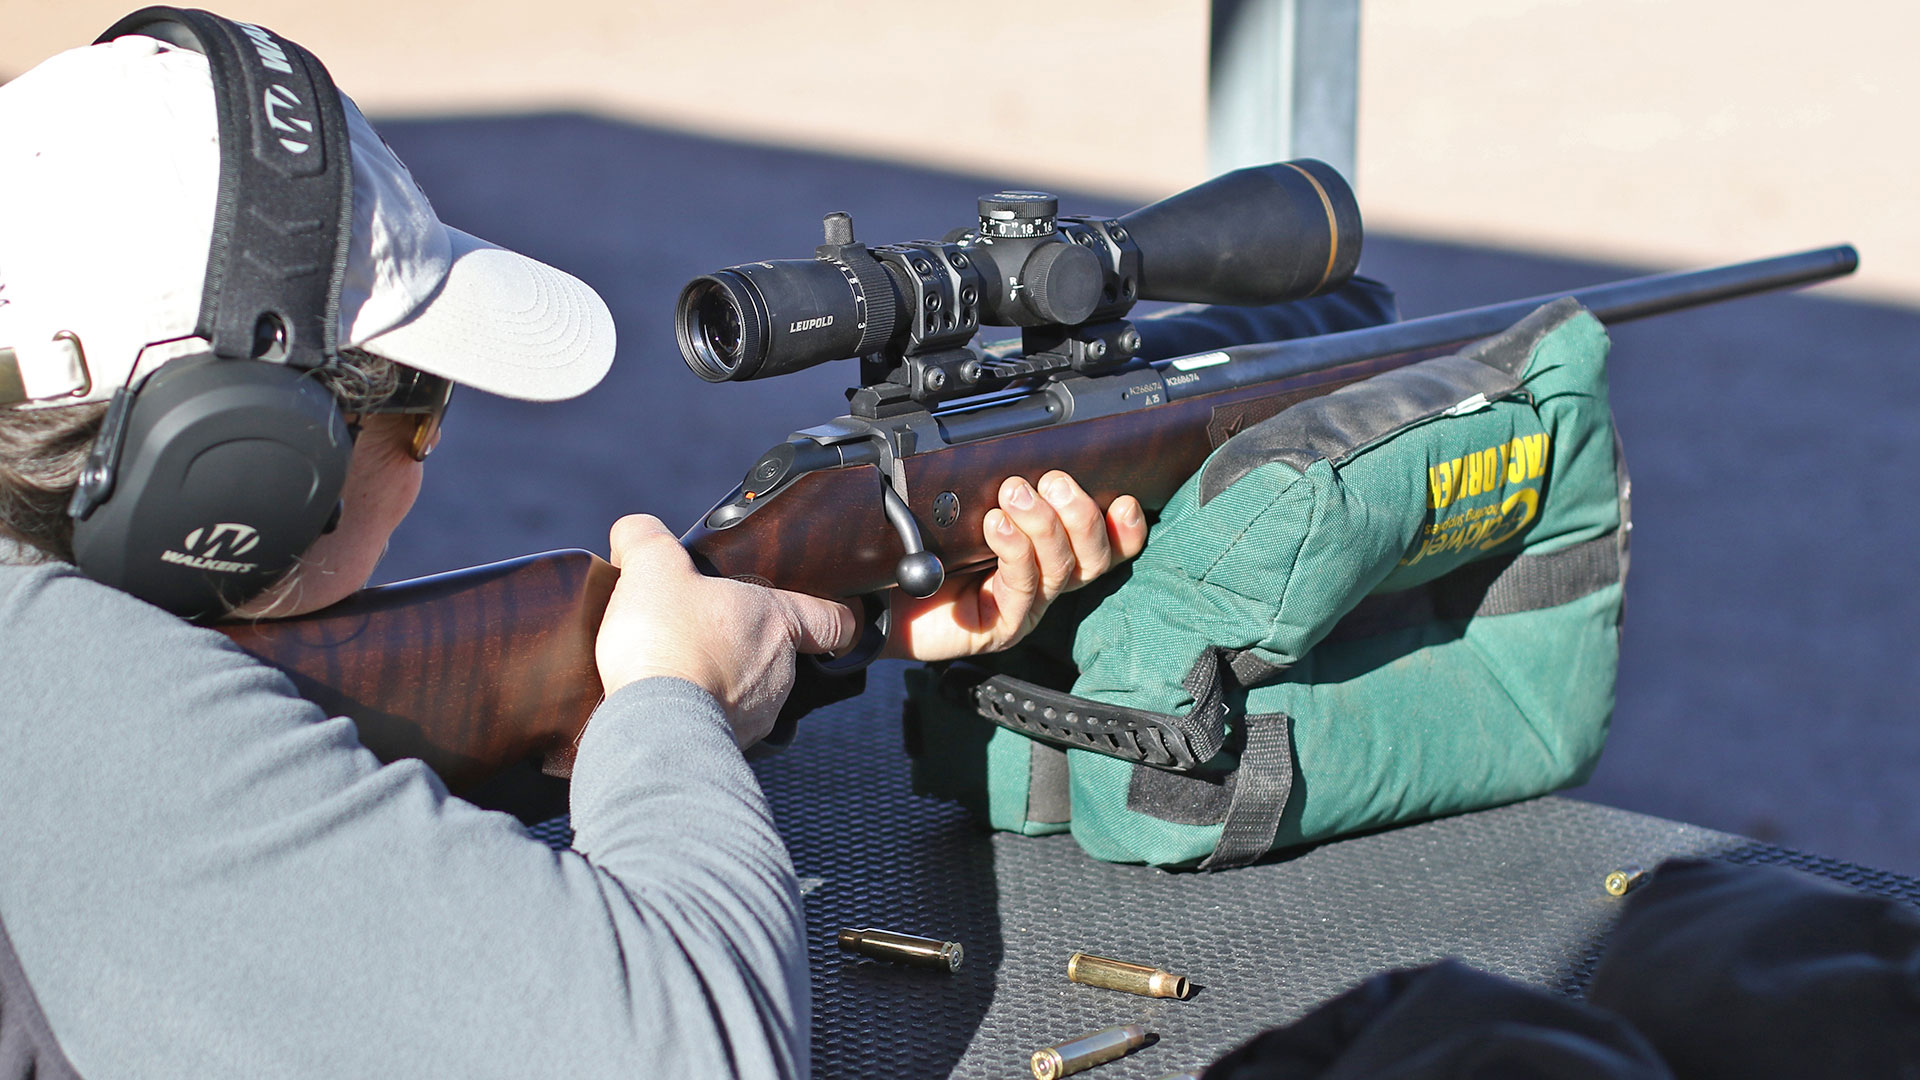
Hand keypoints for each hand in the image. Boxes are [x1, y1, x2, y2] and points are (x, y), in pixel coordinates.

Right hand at [596, 515, 856, 745]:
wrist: (653, 722)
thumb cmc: (669, 640)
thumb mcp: (651, 566)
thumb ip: (646, 538)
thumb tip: (634, 531)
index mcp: (777, 621)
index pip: (832, 619)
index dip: (835, 614)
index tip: (834, 615)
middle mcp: (780, 670)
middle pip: (778, 653)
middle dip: (744, 643)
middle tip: (705, 632)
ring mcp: (760, 713)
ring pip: (749, 692)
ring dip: (720, 680)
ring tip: (677, 668)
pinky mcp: (733, 744)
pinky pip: (722, 723)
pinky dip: (699, 712)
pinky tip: (667, 702)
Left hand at [884, 471, 1146, 661]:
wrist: (875, 595)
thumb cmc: (921, 549)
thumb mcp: (965, 508)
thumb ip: (1002, 486)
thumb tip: (1023, 443)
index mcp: (1047, 553)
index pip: (1105, 545)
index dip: (1123, 528)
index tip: (1123, 499)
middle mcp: (1043, 582)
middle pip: (1092, 558)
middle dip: (1081, 515)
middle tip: (1053, 481)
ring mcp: (1023, 608)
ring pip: (1061, 570)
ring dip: (1043, 525)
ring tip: (1015, 495)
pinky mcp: (999, 628)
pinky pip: (1022, 589)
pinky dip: (1014, 551)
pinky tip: (996, 526)